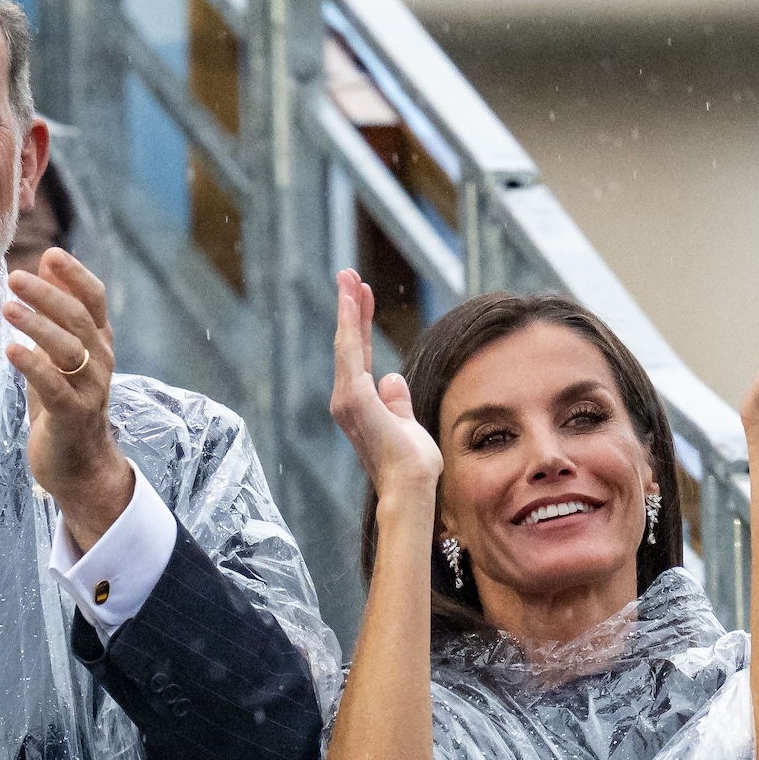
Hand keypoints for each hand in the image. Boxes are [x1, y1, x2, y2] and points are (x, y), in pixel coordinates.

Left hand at [4, 249, 133, 551]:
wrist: (79, 466)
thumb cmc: (64, 403)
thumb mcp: (61, 353)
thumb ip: (56, 311)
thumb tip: (46, 264)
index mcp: (98, 343)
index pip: (95, 299)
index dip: (75, 275)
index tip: (50, 254)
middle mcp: (101, 362)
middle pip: (79, 319)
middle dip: (48, 295)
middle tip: (16, 277)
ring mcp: (90, 390)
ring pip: (68, 349)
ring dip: (38, 326)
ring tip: (8, 307)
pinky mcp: (73, 416)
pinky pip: (54, 386)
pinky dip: (33, 365)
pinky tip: (11, 349)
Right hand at [330, 270, 441, 499]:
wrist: (409, 485)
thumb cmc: (412, 465)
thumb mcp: (408, 425)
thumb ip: (397, 402)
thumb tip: (391, 378)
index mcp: (361, 404)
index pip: (360, 356)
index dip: (362, 324)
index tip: (364, 295)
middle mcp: (346, 400)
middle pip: (349, 344)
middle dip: (351, 308)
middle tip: (349, 274)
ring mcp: (347, 398)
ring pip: (347, 342)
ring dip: (349, 308)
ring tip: (349, 276)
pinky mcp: (353, 396)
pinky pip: (351, 350)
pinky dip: (352, 323)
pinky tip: (354, 300)